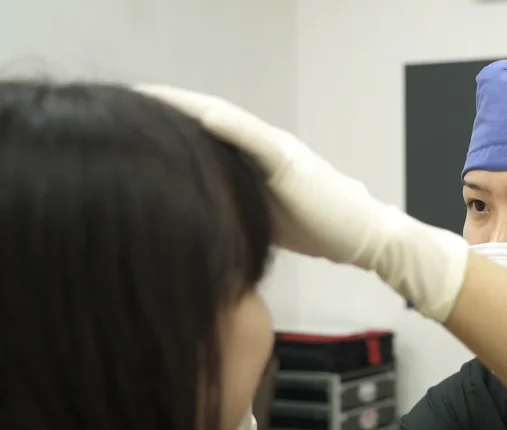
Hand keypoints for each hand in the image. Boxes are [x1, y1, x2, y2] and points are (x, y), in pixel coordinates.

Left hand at [135, 85, 468, 321]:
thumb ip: (239, 207)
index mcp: (258, 160)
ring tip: (147, 98)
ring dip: (186, 107)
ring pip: (226, 120)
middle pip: (209, 118)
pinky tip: (198, 116)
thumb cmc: (322, 231)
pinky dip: (226, 125)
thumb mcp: (267, 219)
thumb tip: (201, 219)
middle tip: (126, 100)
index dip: (174, 124)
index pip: (210, 134)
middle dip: (169, 108)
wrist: (365, 237)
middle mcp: (266, 147)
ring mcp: (279, 151)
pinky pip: (254, 138)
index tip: (136, 121)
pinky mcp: (290, 162)